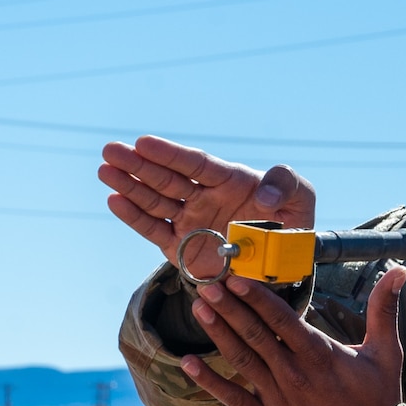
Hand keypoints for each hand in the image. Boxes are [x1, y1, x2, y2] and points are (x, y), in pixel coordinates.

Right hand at [99, 135, 316, 281]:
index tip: (143, 142)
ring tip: (105, 171)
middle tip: (110, 150)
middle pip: (166, 177)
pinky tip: (115, 202)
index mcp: (228, 180)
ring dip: (130, 186)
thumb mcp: (301, 198)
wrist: (283, 263)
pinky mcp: (181, 246)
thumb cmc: (292, 223)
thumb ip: (286, 184)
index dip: (170, 153)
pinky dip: (135, 218)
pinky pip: (155, 230)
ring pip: (155, 200)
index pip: (194, 163)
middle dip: (138, 164)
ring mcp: (190, 220)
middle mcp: (204, 196)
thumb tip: (263, 194)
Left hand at [179, 268, 405, 405]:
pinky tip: (187, 363)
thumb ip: (384, 310)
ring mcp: (279, 400)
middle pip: (256, 335)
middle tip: (207, 285)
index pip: (282, 318)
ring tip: (199, 310)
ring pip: (242, 361)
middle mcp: (295, 374)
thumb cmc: (380, 402)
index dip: (257, 297)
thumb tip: (400, 270)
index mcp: (321, 355)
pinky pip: (234, 399)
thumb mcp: (386, 353)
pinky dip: (209, 381)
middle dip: (229, 308)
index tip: (236, 278)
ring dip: (218, 334)